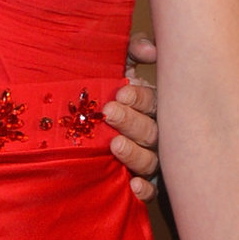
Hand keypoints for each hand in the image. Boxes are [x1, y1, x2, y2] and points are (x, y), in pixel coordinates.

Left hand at [105, 32, 158, 199]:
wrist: (82, 118)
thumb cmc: (105, 88)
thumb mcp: (117, 63)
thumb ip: (132, 50)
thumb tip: (150, 50)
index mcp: (152, 104)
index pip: (154, 101)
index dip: (140, 97)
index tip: (121, 92)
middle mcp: (156, 132)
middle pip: (152, 130)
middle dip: (131, 121)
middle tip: (110, 112)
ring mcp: (152, 158)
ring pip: (151, 160)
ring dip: (134, 153)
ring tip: (114, 145)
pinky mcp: (144, 181)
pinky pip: (151, 189)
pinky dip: (145, 188)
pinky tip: (134, 185)